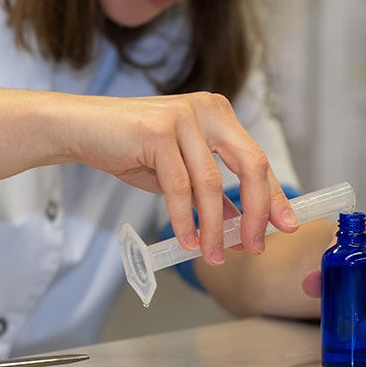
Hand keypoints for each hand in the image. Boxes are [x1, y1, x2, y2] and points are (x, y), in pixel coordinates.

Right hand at [59, 92, 296, 262]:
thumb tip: (241, 225)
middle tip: (255, 246)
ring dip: (215, 227)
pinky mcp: (158, 131)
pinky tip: (188, 240)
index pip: (257, 159)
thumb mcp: (180, 171)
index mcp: (219, 114)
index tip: (285, 225)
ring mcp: (184, 117)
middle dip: (256, 212)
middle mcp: (208, 110)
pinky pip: (179, 187)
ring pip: (212, 184)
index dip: (273, 196)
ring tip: (214, 255)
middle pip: (250, 166)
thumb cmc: (130, 148)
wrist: (80, 128)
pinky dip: (185, 219)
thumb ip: (211, 192)